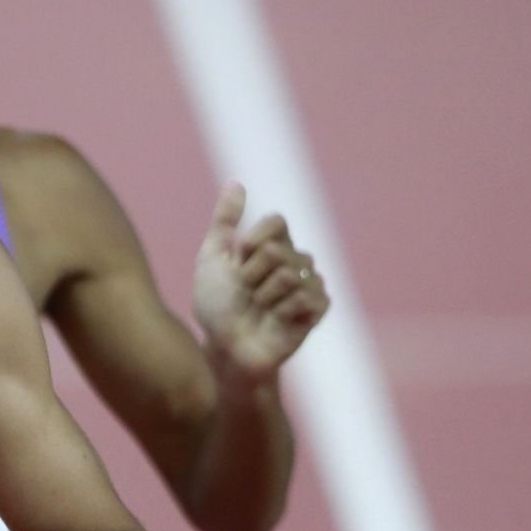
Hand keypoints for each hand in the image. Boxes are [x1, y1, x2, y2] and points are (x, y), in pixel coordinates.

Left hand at [192, 182, 329, 381]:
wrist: (225, 347)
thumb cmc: (216, 307)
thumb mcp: (211, 259)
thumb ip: (224, 221)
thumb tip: (236, 183)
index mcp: (275, 244)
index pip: (276, 222)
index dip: (250, 244)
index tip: (237, 263)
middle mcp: (296, 260)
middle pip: (277, 250)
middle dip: (250, 275)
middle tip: (246, 294)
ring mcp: (310, 284)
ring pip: (289, 274)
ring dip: (262, 296)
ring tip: (259, 309)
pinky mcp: (319, 309)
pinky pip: (305, 297)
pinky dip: (281, 311)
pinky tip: (276, 321)